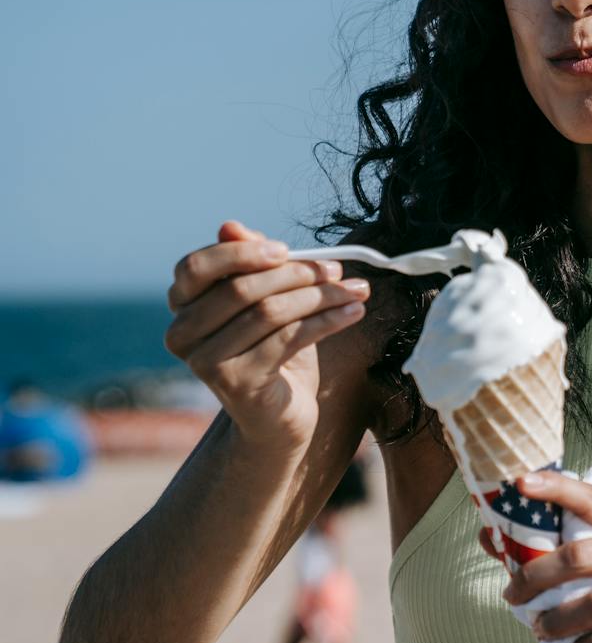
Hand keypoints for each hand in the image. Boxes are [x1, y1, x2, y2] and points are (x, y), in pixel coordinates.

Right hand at [162, 221, 371, 452]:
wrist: (279, 416)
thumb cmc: (273, 350)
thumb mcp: (266, 301)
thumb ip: (251, 264)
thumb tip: (230, 225)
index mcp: (182, 307)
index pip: (195, 267)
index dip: (241, 253)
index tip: (287, 249)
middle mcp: (182, 335)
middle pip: (240, 289)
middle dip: (297, 274)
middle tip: (337, 270)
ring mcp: (205, 362)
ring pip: (268, 312)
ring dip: (321, 296)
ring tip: (358, 290)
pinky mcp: (236, 383)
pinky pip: (287, 339)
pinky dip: (327, 321)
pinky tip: (353, 312)